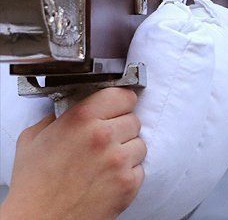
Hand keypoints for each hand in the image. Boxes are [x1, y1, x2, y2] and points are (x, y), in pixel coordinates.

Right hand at [0, 88, 145, 219]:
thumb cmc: (34, 185)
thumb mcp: (34, 139)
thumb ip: (55, 118)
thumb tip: (68, 109)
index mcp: (82, 118)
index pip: (123, 95)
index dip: (120, 102)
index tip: (117, 108)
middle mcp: (103, 136)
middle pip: (133, 120)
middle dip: (121, 129)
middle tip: (103, 142)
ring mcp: (119, 160)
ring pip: (140, 143)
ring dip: (127, 151)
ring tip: (103, 163)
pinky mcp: (128, 183)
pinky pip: (140, 168)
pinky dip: (128, 173)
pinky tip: (107, 178)